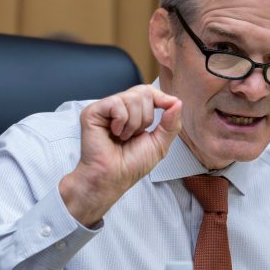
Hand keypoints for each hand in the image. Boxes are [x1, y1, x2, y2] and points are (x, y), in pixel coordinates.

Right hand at [59, 85, 181, 225]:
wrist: (113, 178)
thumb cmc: (130, 166)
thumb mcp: (159, 144)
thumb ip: (171, 123)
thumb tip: (177, 102)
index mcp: (132, 113)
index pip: (148, 92)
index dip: (160, 97)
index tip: (168, 106)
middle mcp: (118, 108)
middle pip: (143, 92)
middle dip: (146, 117)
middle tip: (134, 135)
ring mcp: (105, 109)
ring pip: (132, 98)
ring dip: (134, 124)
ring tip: (123, 137)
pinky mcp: (93, 112)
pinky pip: (116, 104)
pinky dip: (121, 122)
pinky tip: (114, 134)